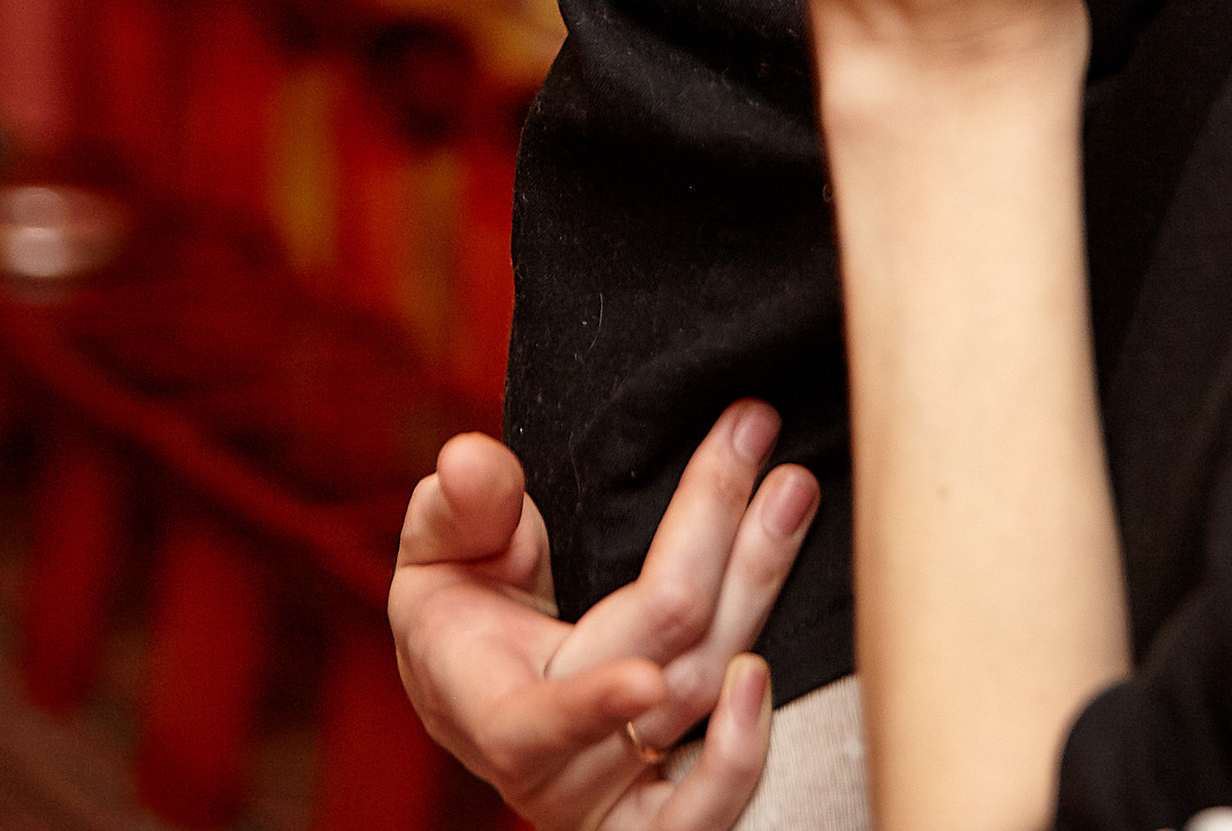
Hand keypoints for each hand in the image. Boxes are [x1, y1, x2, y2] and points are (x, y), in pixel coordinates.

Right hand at [389, 405, 817, 825]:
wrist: (477, 677)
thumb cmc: (458, 604)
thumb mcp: (441, 546)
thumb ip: (462, 508)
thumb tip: (468, 460)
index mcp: (487, 706)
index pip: (541, 722)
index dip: (593, 707)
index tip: (646, 677)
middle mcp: (553, 770)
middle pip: (660, 665)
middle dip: (712, 541)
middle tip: (753, 437)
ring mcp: (610, 798)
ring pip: (703, 698)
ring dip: (755, 587)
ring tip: (790, 493)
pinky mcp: (657, 813)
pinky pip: (707, 808)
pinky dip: (743, 754)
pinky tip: (767, 670)